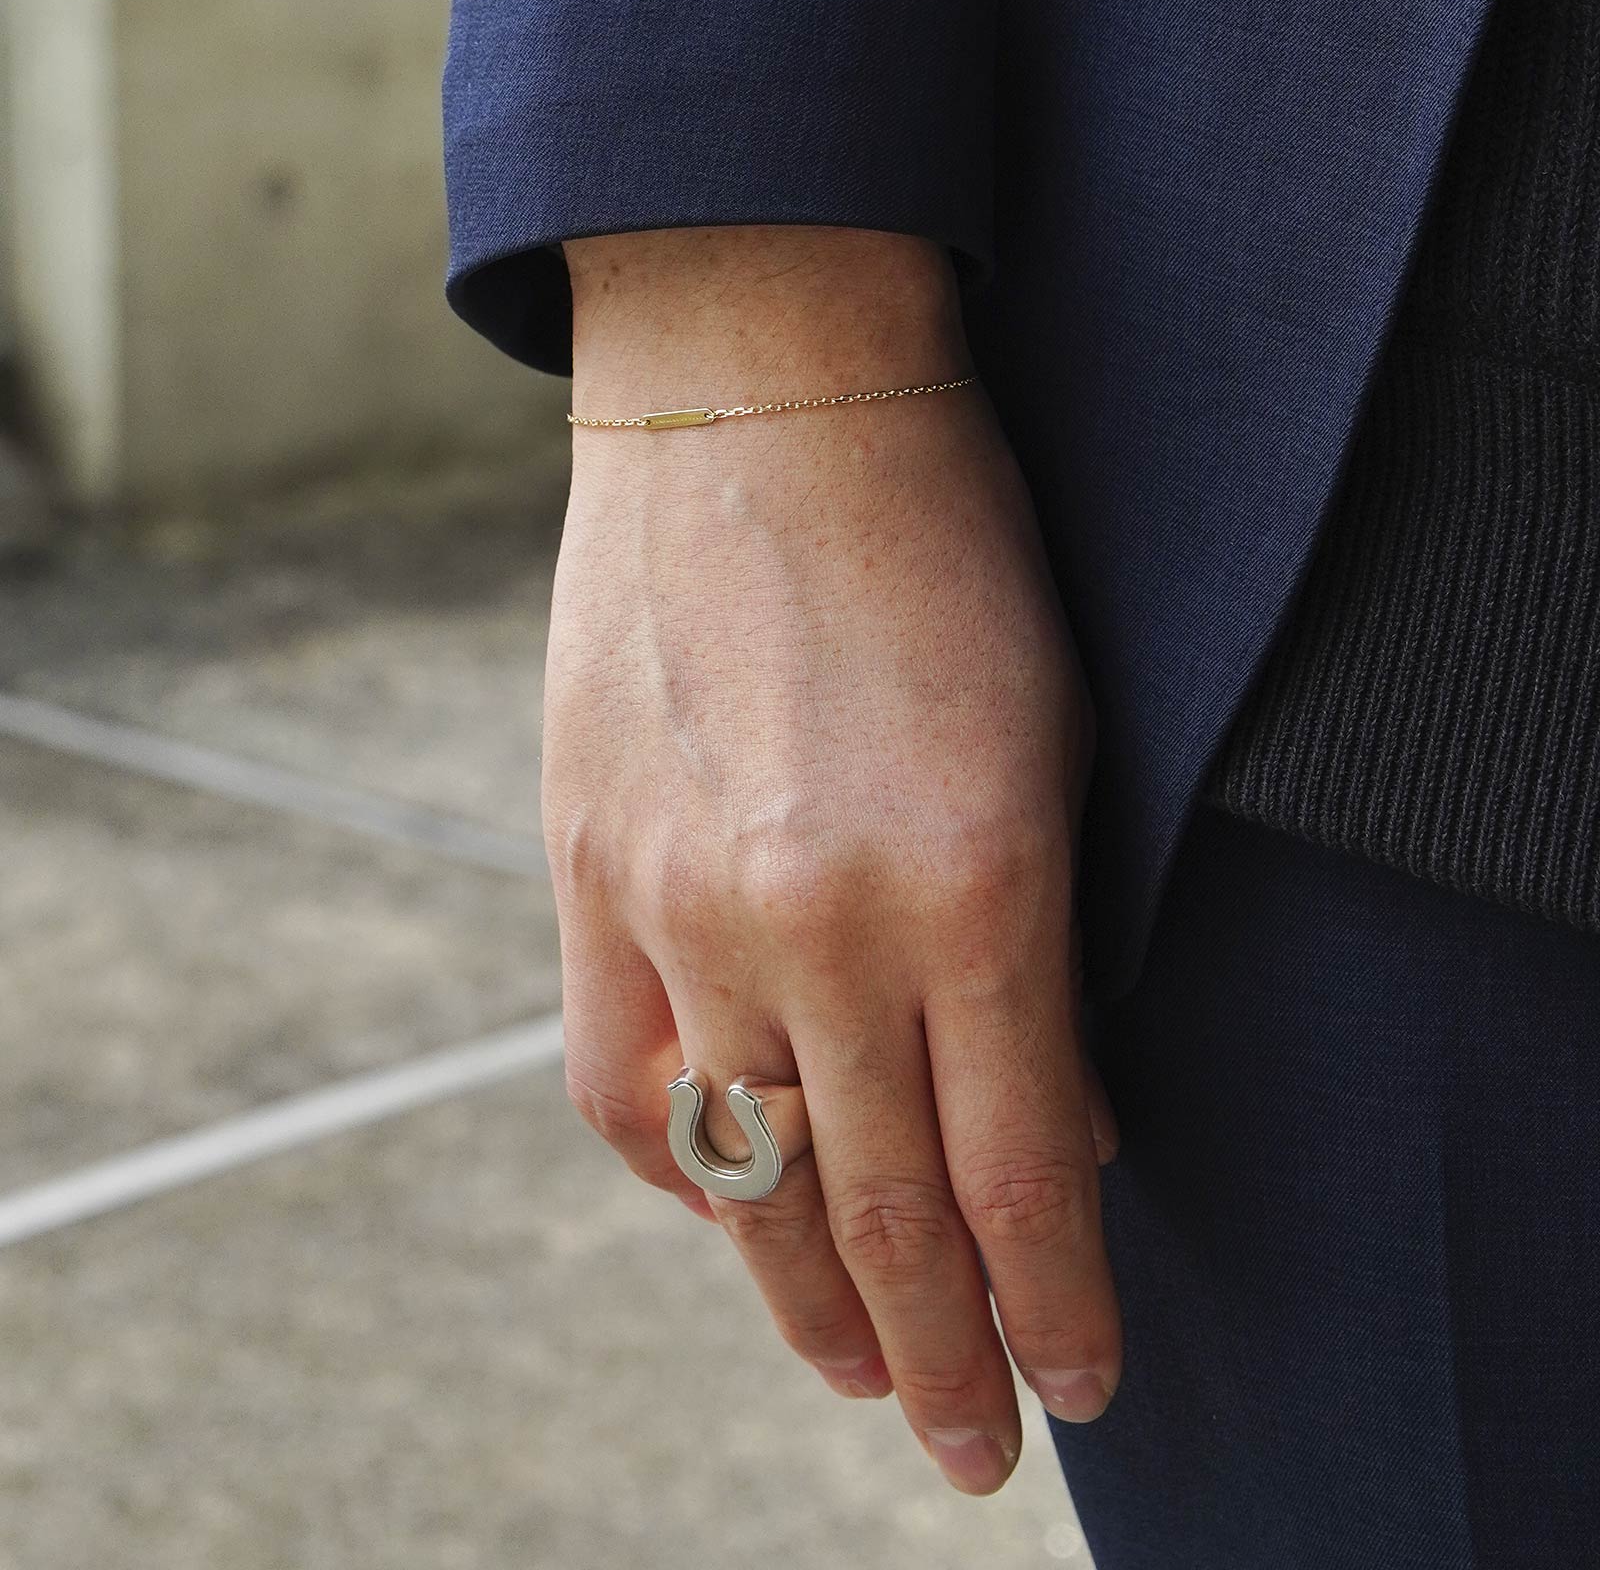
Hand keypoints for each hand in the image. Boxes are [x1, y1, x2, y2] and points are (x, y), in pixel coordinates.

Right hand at [545, 227, 1121, 1495]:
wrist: (759, 402)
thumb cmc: (943, 550)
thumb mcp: (1054, 744)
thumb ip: (1047, 954)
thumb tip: (1049, 1126)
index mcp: (974, 881)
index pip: (1020, 1168)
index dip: (1057, 1304)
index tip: (1081, 1387)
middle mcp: (817, 920)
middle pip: (881, 1209)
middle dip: (945, 1355)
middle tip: (976, 1446)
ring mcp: (679, 904)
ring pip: (746, 1172)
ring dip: (809, 1298)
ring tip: (863, 1374)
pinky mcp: (586, 875)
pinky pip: (625, 1086)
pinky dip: (688, 1175)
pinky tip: (735, 1208)